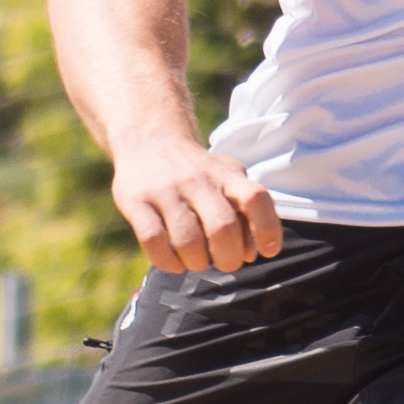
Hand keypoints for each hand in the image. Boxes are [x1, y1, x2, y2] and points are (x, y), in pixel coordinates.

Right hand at [109, 132, 285, 277]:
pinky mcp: (136, 201)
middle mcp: (197, 180)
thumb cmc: (198, 172)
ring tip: (196, 261)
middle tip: (224, 262)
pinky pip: (154, 242)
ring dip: (197, 263)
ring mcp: (164, 190)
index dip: (267, 229)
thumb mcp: (228, 179)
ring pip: (188, 242)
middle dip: (229, 259)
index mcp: (225, 175)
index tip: (267, 251)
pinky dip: (168, 262)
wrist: (149, 140)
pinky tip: (174, 262)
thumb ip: (245, 213)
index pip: (255, 199)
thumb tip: (251, 253)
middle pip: (223, 228)